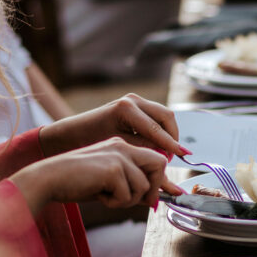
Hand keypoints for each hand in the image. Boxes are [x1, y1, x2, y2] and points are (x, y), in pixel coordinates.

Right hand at [11, 138, 181, 215]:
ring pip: (144, 185)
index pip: (155, 158)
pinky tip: (99, 196)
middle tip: (144, 203)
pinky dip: (116, 202)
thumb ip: (131, 186)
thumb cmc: (75, 183)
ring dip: (129, 199)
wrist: (48, 179)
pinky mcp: (112, 169)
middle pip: (159, 164)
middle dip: (154, 188)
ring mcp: (118, 156)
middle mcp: (123, 147)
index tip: (155, 199)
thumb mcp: (108, 183)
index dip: (159, 181)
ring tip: (108, 197)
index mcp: (122, 147)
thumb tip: (154, 200)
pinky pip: (128, 194)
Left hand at [39, 94, 183, 159]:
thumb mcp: (119, 148)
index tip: (185, 155)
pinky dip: (161, 129)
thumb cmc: (90, 143)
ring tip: (165, 152)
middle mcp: (132, 100)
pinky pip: (156, 115)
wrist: (71, 134)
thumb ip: (144, 150)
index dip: (172, 144)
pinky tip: (158, 145)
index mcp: (126, 109)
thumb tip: (166, 155)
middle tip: (173, 156)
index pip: (157, 128)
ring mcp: (133, 100)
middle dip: (172, 137)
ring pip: (163, 115)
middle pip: (166, 116)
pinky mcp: (134, 103)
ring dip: (168, 133)